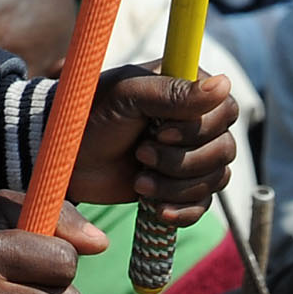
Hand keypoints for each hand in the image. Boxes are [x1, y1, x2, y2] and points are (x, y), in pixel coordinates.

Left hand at [66, 65, 237, 221]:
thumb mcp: (127, 96)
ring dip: (176, 185)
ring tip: (139, 180)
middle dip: (182, 159)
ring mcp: (190, 155)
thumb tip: (225, 83)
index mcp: (188, 89)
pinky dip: (182, 210)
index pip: (225, 109)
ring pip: (216, 178)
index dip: (198, 127)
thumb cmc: (92, 115)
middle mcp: (196, 121)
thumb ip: (173, 91)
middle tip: (141, 154)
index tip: (160, 131)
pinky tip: (155, 207)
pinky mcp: (180, 186)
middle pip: (224, 148)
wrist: (67, 158)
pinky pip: (203, 205)